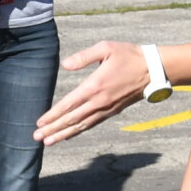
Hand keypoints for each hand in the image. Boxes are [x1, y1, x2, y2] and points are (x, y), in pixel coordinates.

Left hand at [35, 40, 149, 144]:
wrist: (153, 70)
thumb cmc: (129, 56)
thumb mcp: (106, 48)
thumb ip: (83, 56)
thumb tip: (65, 65)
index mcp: (94, 86)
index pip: (68, 104)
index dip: (53, 115)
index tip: (39, 123)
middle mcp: (99, 101)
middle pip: (71, 119)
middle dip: (53, 129)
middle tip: (36, 138)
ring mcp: (106, 109)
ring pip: (81, 126)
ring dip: (63, 134)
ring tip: (48, 142)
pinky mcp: (112, 111)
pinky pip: (92, 124)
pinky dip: (79, 131)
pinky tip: (69, 135)